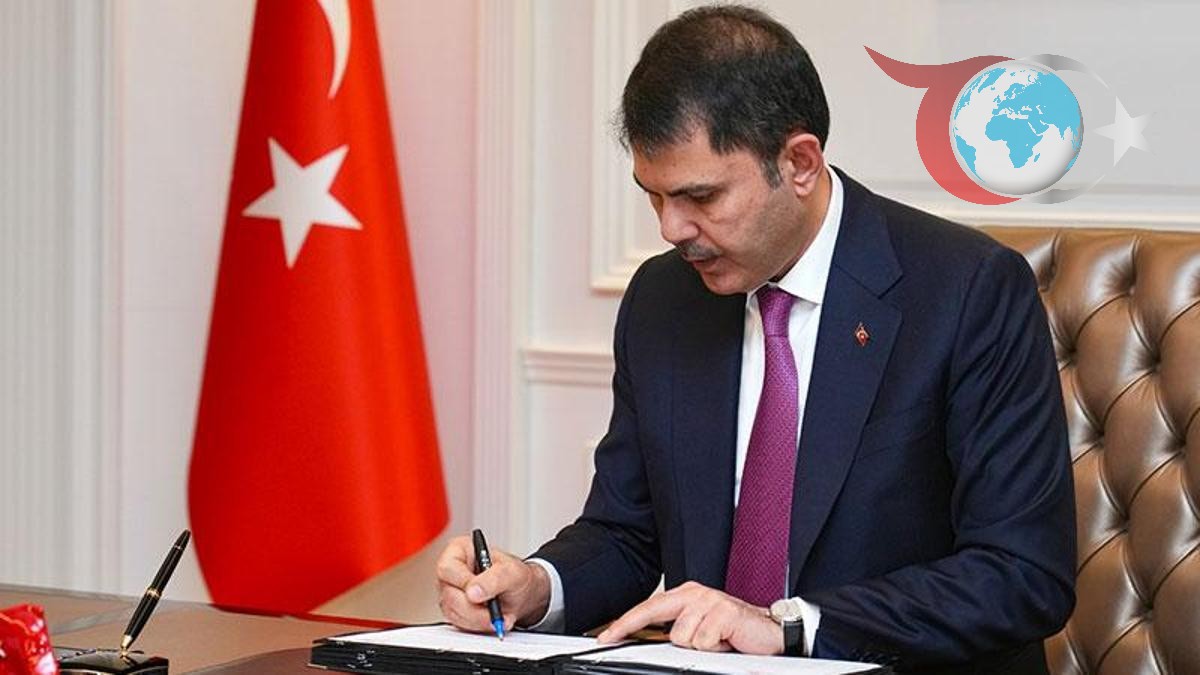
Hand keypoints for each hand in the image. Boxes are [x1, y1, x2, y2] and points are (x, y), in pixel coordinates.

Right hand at [435, 534, 550, 632]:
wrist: (522, 595)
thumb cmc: (515, 576)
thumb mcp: (512, 572)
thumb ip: (494, 579)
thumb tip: (472, 592)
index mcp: (459, 551)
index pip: (447, 568)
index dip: (463, 583)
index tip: (479, 595)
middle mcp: (451, 573)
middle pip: (449, 595)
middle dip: (475, 609)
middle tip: (496, 614)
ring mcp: (451, 593)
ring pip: (454, 613)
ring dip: (479, 621)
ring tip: (501, 617)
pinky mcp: (455, 612)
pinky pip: (460, 624)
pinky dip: (479, 626)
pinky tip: (494, 622)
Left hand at [596, 581, 782, 654]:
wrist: (771, 632)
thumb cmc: (733, 632)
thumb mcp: (700, 631)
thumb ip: (678, 631)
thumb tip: (650, 641)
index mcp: (687, 595)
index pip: (650, 607)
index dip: (625, 622)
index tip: (606, 636)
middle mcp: (695, 593)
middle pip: (653, 610)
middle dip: (629, 627)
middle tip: (611, 639)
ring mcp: (709, 601)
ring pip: (680, 636)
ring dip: (698, 647)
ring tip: (715, 642)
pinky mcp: (724, 612)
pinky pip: (702, 642)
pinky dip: (714, 648)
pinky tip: (726, 641)